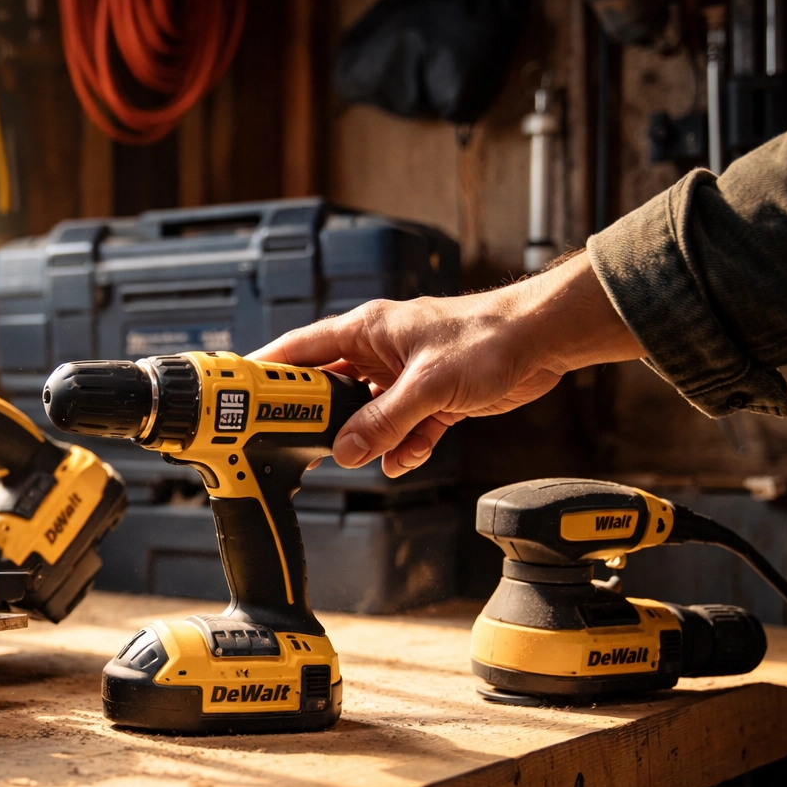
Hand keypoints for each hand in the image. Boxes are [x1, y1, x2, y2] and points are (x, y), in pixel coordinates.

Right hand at [249, 251, 644, 475]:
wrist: (543, 341)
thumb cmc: (489, 336)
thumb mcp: (428, 384)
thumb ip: (384, 420)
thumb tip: (348, 450)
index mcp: (367, 329)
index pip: (301, 349)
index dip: (269, 370)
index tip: (243, 393)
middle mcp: (379, 351)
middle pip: (330, 387)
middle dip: (318, 416)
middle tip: (297, 441)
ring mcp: (404, 376)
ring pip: (368, 414)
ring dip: (368, 437)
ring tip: (361, 455)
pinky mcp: (431, 398)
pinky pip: (403, 428)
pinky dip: (403, 446)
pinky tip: (405, 456)